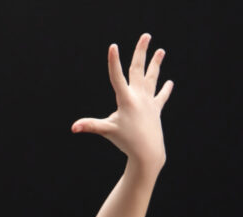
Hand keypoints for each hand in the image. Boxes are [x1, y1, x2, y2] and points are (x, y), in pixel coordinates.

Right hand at [71, 33, 173, 167]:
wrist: (148, 154)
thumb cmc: (126, 142)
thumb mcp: (107, 131)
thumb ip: (90, 125)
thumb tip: (73, 128)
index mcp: (126, 100)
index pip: (117, 77)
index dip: (114, 62)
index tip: (113, 47)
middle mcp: (139, 97)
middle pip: (138, 69)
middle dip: (141, 52)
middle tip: (146, 36)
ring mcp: (149, 102)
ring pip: (152, 78)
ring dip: (156, 64)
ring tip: (161, 50)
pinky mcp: (156, 110)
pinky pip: (161, 97)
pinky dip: (165, 90)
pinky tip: (170, 82)